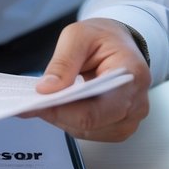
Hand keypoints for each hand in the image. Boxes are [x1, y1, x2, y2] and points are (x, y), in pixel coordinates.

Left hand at [27, 18, 151, 141]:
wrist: (120, 43)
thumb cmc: (105, 38)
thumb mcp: (78, 36)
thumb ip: (63, 62)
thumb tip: (47, 89)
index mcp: (131, 77)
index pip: (96, 109)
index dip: (63, 111)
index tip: (37, 104)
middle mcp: (136, 103)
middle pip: (91, 123)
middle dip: (58, 114)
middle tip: (32, 103)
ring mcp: (130, 118)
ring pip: (89, 132)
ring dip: (63, 119)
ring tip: (45, 102)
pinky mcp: (120, 125)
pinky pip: (91, 132)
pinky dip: (71, 121)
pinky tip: (60, 106)